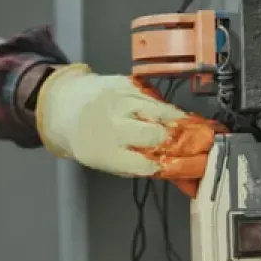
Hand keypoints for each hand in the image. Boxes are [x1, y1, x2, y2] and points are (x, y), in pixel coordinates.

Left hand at [35, 64, 226, 195]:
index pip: (147, 163)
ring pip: (162, 111)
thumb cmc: (92, 141)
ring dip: (180, 121)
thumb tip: (182, 176)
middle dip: (177, 141)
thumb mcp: (110, 162)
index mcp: (108, 153)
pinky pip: (156, 96)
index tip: (186, 165)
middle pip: (157, 134)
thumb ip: (142, 167)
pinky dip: (166, 106)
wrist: (66, 107)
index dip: (170, 165)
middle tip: (194, 144)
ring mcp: (121, 101)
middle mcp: (113, 125)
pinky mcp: (127, 84)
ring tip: (193, 128)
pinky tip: (171, 113)